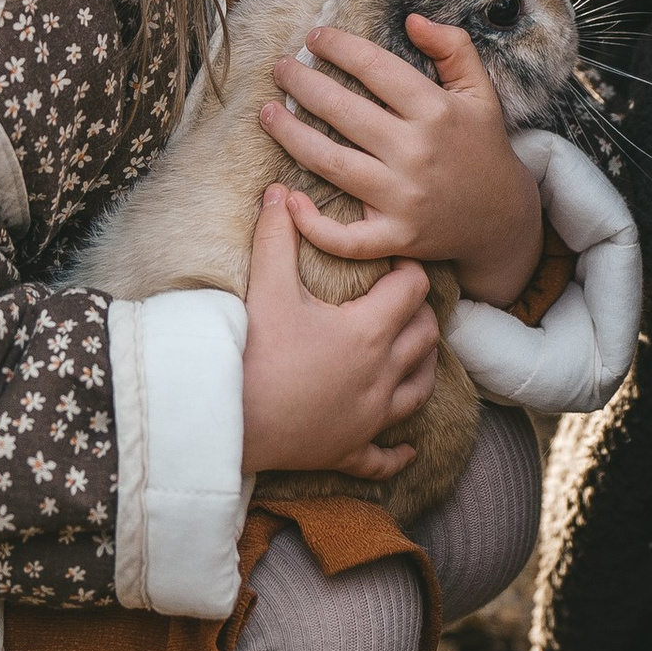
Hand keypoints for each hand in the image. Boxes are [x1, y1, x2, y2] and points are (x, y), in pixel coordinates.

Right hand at [241, 189, 441, 478]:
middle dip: (420, 313)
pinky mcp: (348, 451)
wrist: (225, 421)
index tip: (394, 260)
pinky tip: (406, 449)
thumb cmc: (251, 354)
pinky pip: (384, 458)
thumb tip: (280, 193)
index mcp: (368, 333)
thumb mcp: (266, 289)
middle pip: (425, 337)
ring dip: (422, 367)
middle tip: (401, 298)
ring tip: (415, 352)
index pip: (412, 291)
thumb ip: (277, 237)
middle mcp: (381, 376)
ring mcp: (369, 419)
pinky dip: (399, 452)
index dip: (409, 270)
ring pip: (420, 390)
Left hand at [257, 11, 544, 305]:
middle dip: (303, 85)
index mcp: (436, 111)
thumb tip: (412, 18)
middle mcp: (416, 152)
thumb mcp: (480, 91)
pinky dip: (313, 224)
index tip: (314, 36)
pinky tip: (287, 197)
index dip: (340, 47)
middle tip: (279, 68)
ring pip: (331, 164)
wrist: (501, 218)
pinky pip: (345, 237)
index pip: (377, 68)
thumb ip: (453, 48)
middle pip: (343, 113)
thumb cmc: (482, 147)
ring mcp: (403, 199)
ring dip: (290, 136)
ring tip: (266, 113)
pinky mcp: (395, 237)